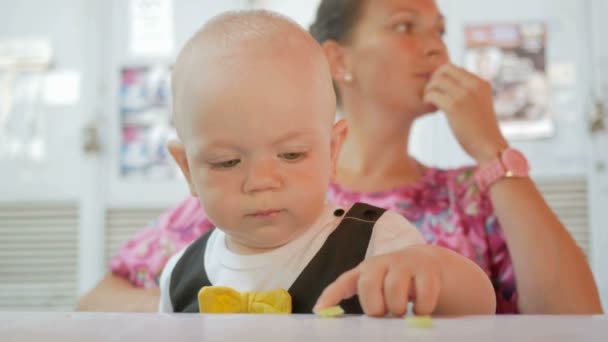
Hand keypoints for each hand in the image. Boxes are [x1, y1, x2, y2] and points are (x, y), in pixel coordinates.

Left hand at [314, 245, 441, 316]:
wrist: (430, 264)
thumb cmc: (399, 283)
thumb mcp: (381, 289)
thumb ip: (370, 303)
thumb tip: (357, 327)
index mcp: (366, 271)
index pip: (344, 282)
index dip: (331, 296)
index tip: (319, 311)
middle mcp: (382, 263)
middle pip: (368, 284)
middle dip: (374, 305)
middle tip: (382, 314)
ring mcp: (404, 263)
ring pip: (394, 289)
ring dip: (398, 308)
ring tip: (402, 312)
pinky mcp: (427, 269)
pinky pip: (423, 295)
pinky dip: (422, 308)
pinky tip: (421, 309)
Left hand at [423, 63, 508, 164]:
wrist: (488, 147)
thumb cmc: (481, 130)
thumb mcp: (480, 104)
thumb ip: (469, 92)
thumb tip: (448, 85)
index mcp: (481, 83)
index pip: (454, 68)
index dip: (442, 77)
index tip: (439, 90)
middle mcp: (474, 85)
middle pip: (444, 69)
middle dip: (434, 79)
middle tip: (432, 93)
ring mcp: (464, 94)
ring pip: (436, 81)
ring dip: (429, 90)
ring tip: (430, 101)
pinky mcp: (454, 106)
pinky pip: (432, 94)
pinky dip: (427, 99)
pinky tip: (430, 108)